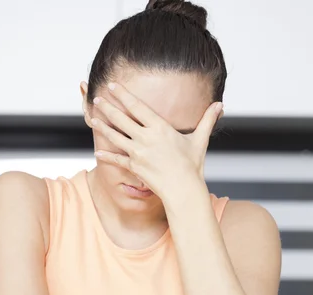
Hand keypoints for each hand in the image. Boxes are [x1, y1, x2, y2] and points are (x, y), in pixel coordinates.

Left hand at [90, 82, 222, 199]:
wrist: (183, 189)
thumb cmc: (192, 166)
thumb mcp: (200, 140)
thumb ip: (208, 120)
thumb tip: (220, 105)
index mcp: (160, 128)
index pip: (137, 106)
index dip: (123, 94)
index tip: (113, 86)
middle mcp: (146, 138)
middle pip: (122, 119)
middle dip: (108, 107)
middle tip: (98, 99)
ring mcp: (138, 153)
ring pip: (115, 136)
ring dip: (102, 127)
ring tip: (92, 118)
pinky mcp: (135, 167)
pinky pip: (118, 159)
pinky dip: (107, 156)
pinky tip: (98, 152)